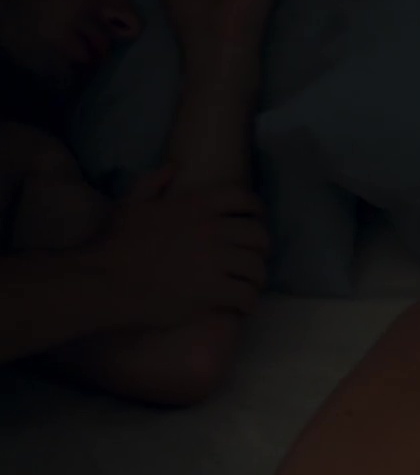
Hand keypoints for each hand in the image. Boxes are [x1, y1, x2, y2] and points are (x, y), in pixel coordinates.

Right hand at [90, 167, 269, 327]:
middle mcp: (211, 229)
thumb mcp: (131, 205)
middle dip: (260, 249)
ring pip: (257, 268)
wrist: (104, 280)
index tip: (257, 220)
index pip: (242, 198)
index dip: (255, 209)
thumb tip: (172, 168)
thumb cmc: (115, 244)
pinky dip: (249, 303)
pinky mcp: (214, 290)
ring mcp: (215, 260)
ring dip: (256, 279)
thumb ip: (152, 183)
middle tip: (252, 260)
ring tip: (248, 286)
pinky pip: (248, 295)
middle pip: (258, 235)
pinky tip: (242, 306)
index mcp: (195, 205)